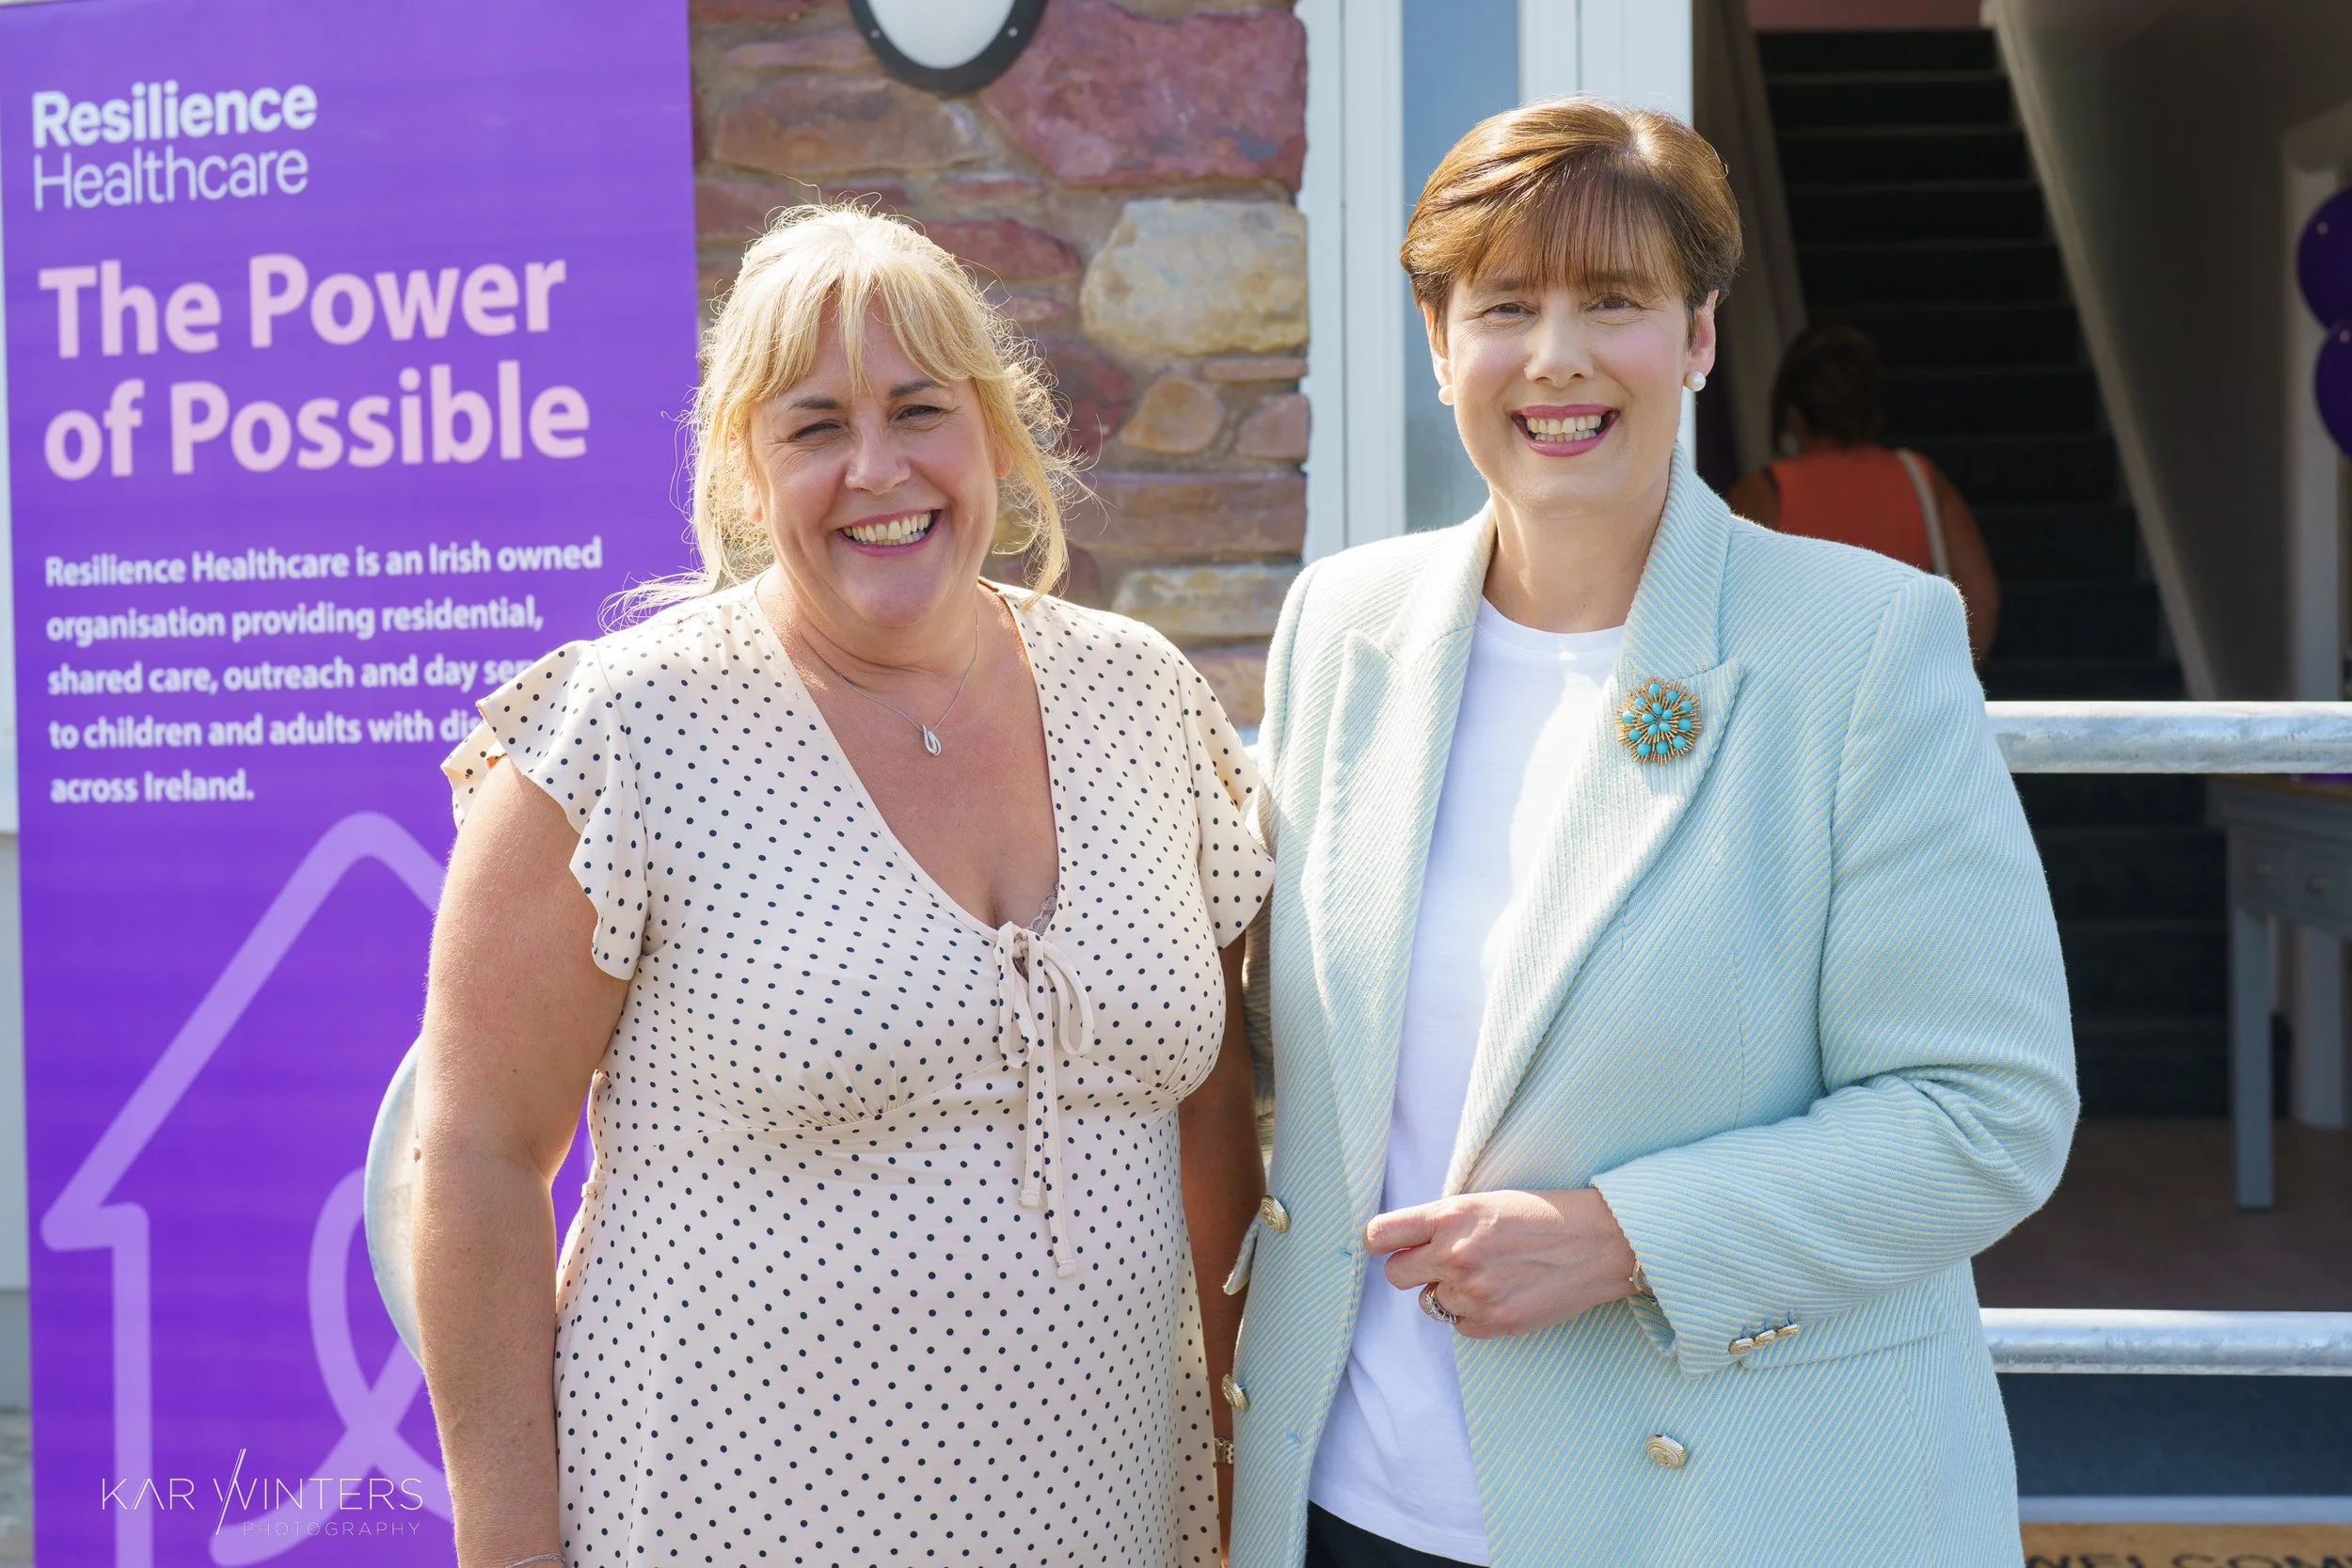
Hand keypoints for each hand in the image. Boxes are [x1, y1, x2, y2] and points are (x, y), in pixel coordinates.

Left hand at [1368, 1188, 1638, 1339]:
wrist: (1598, 1243)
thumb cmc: (1544, 1215)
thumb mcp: (1486, 1201)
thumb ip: (1444, 1221)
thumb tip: (1406, 1244)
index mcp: (1451, 1215)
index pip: (1380, 1235)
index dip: (1379, 1243)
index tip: (1385, 1246)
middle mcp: (1455, 1254)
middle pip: (1396, 1274)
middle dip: (1413, 1269)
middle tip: (1440, 1261)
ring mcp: (1473, 1293)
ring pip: (1429, 1302)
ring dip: (1448, 1292)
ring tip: (1486, 1275)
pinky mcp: (1493, 1323)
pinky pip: (1460, 1325)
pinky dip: (1474, 1313)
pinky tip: (1503, 1293)